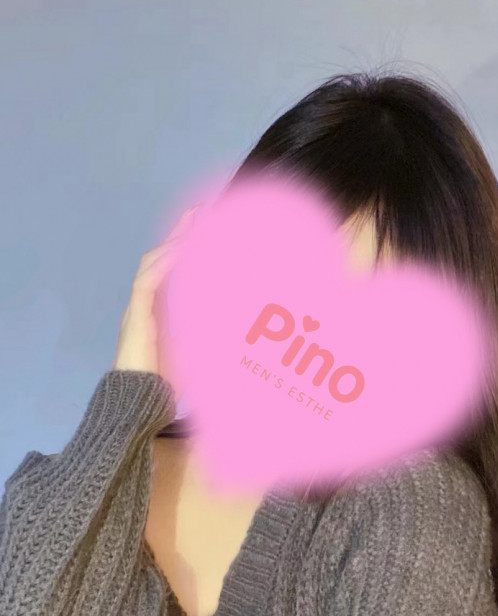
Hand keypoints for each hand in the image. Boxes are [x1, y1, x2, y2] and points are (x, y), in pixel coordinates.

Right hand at [112, 206, 197, 401]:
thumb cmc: (165, 387)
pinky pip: (148, 280)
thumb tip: (244, 337)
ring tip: (193, 222)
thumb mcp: (198, 359)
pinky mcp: (135, 316)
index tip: (206, 228)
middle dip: (179, 232)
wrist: (139, 405)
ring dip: (174, 241)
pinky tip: (182, 249)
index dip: (186, 248)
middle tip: (199, 210)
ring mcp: (137, 309)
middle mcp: (145, 305)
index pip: (172, 271)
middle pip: (160, 258)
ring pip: (153, 263)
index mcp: (159, 312)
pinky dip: (166, 263)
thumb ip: (213, 344)